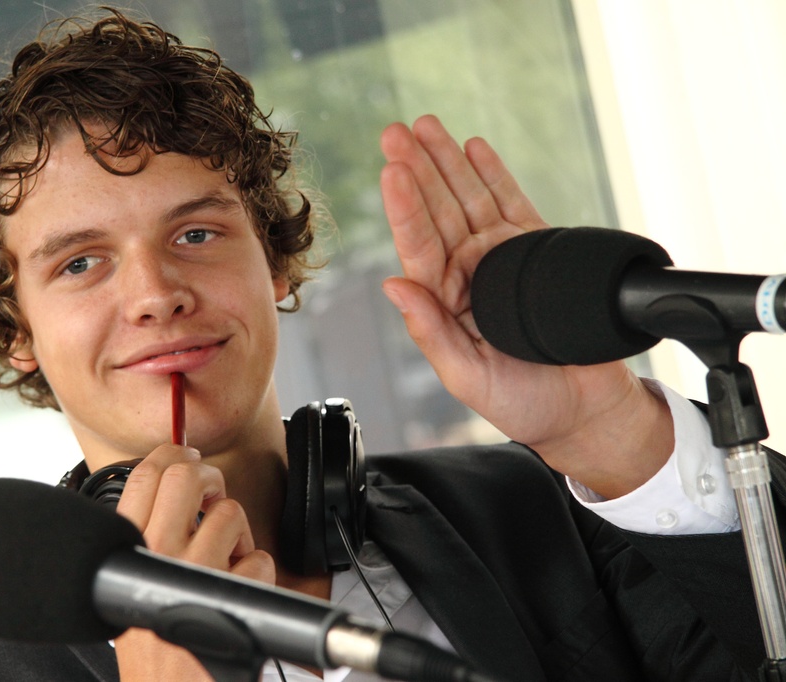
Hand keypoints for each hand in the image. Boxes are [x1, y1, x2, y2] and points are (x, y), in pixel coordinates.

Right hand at [112, 444, 274, 680]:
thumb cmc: (151, 650)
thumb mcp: (124, 591)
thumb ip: (141, 545)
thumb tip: (170, 500)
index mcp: (126, 551)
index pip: (140, 476)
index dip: (168, 454)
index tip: (183, 455)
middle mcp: (157, 554)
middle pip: (186, 475)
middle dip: (208, 476)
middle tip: (212, 494)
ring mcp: (196, 572)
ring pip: (230, 512)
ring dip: (238, 534)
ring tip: (228, 559)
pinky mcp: (232, 595)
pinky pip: (259, 558)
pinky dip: (258, 572)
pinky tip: (242, 592)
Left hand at [379, 115, 671, 496]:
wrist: (587, 410)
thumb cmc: (524, 403)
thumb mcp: (468, 377)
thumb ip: (431, 333)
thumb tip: (392, 285)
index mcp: (444, 303)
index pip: (418, 248)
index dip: (404, 209)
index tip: (392, 172)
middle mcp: (467, 275)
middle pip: (437, 212)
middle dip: (417, 171)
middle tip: (396, 132)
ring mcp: (501, 259)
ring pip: (469, 199)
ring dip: (448, 162)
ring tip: (427, 127)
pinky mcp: (537, 251)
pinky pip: (511, 203)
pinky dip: (494, 174)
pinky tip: (473, 147)